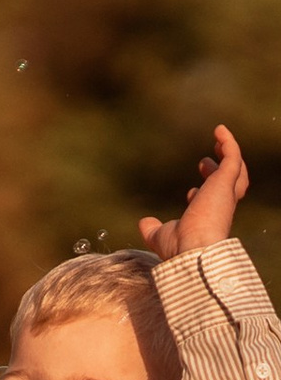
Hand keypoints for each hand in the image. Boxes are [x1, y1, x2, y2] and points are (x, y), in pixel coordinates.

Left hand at [140, 124, 250, 258]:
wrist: (193, 249)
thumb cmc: (178, 248)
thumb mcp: (160, 236)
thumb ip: (152, 229)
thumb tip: (143, 222)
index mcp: (207, 220)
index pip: (208, 204)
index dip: (200, 196)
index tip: (190, 194)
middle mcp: (220, 206)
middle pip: (225, 185)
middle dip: (215, 173)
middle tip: (202, 163)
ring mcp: (225, 193)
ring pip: (236, 170)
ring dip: (228, 155)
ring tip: (219, 141)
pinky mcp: (227, 180)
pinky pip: (233, 156)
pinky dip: (228, 142)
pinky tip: (219, 130)